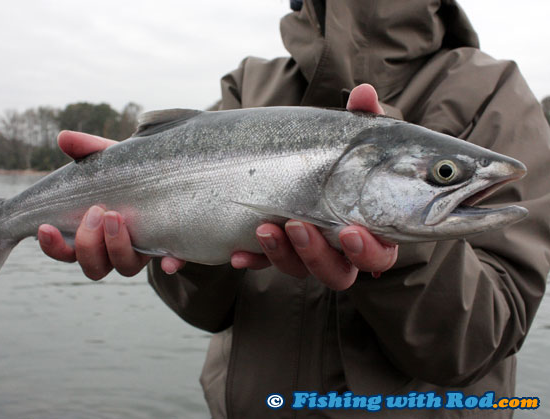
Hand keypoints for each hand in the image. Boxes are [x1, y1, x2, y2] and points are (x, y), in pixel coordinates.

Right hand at [37, 131, 185, 279]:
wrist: (167, 175)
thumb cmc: (128, 173)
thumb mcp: (109, 160)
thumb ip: (88, 150)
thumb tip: (64, 138)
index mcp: (92, 234)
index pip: (66, 252)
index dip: (53, 246)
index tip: (46, 227)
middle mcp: (113, 251)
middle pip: (93, 267)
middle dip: (88, 244)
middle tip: (95, 211)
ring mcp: (141, 253)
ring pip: (124, 268)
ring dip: (117, 247)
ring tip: (117, 216)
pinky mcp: (170, 250)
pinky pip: (171, 265)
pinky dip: (169, 264)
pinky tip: (169, 262)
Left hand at [231, 84, 397, 289]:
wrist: (302, 156)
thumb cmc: (340, 152)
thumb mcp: (352, 135)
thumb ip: (363, 119)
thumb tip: (364, 94)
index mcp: (369, 229)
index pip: (379, 255)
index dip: (368, 251)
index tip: (351, 231)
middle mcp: (338, 249)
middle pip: (337, 273)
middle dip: (316, 254)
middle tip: (298, 225)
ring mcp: (306, 252)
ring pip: (299, 269)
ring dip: (281, 254)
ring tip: (264, 227)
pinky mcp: (277, 249)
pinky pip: (263, 263)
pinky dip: (251, 260)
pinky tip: (235, 254)